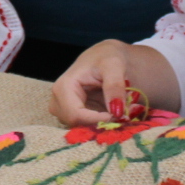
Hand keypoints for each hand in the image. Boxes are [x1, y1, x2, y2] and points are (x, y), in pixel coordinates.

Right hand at [50, 39, 179, 126]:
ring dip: (104, 123)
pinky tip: (116, 113)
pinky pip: (88, 126)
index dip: (97, 120)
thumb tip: (117, 111)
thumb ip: (115, 86)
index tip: (119, 116)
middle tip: (125, 114)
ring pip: (83, 128)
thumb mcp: (114, 65)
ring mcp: (65, 110)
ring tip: (123, 111)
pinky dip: (104, 123)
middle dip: (102, 122)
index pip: (75, 114)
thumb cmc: (106, 57)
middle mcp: (59, 101)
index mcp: (63, 87)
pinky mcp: (75, 115)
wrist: (105, 56)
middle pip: (77, 124)